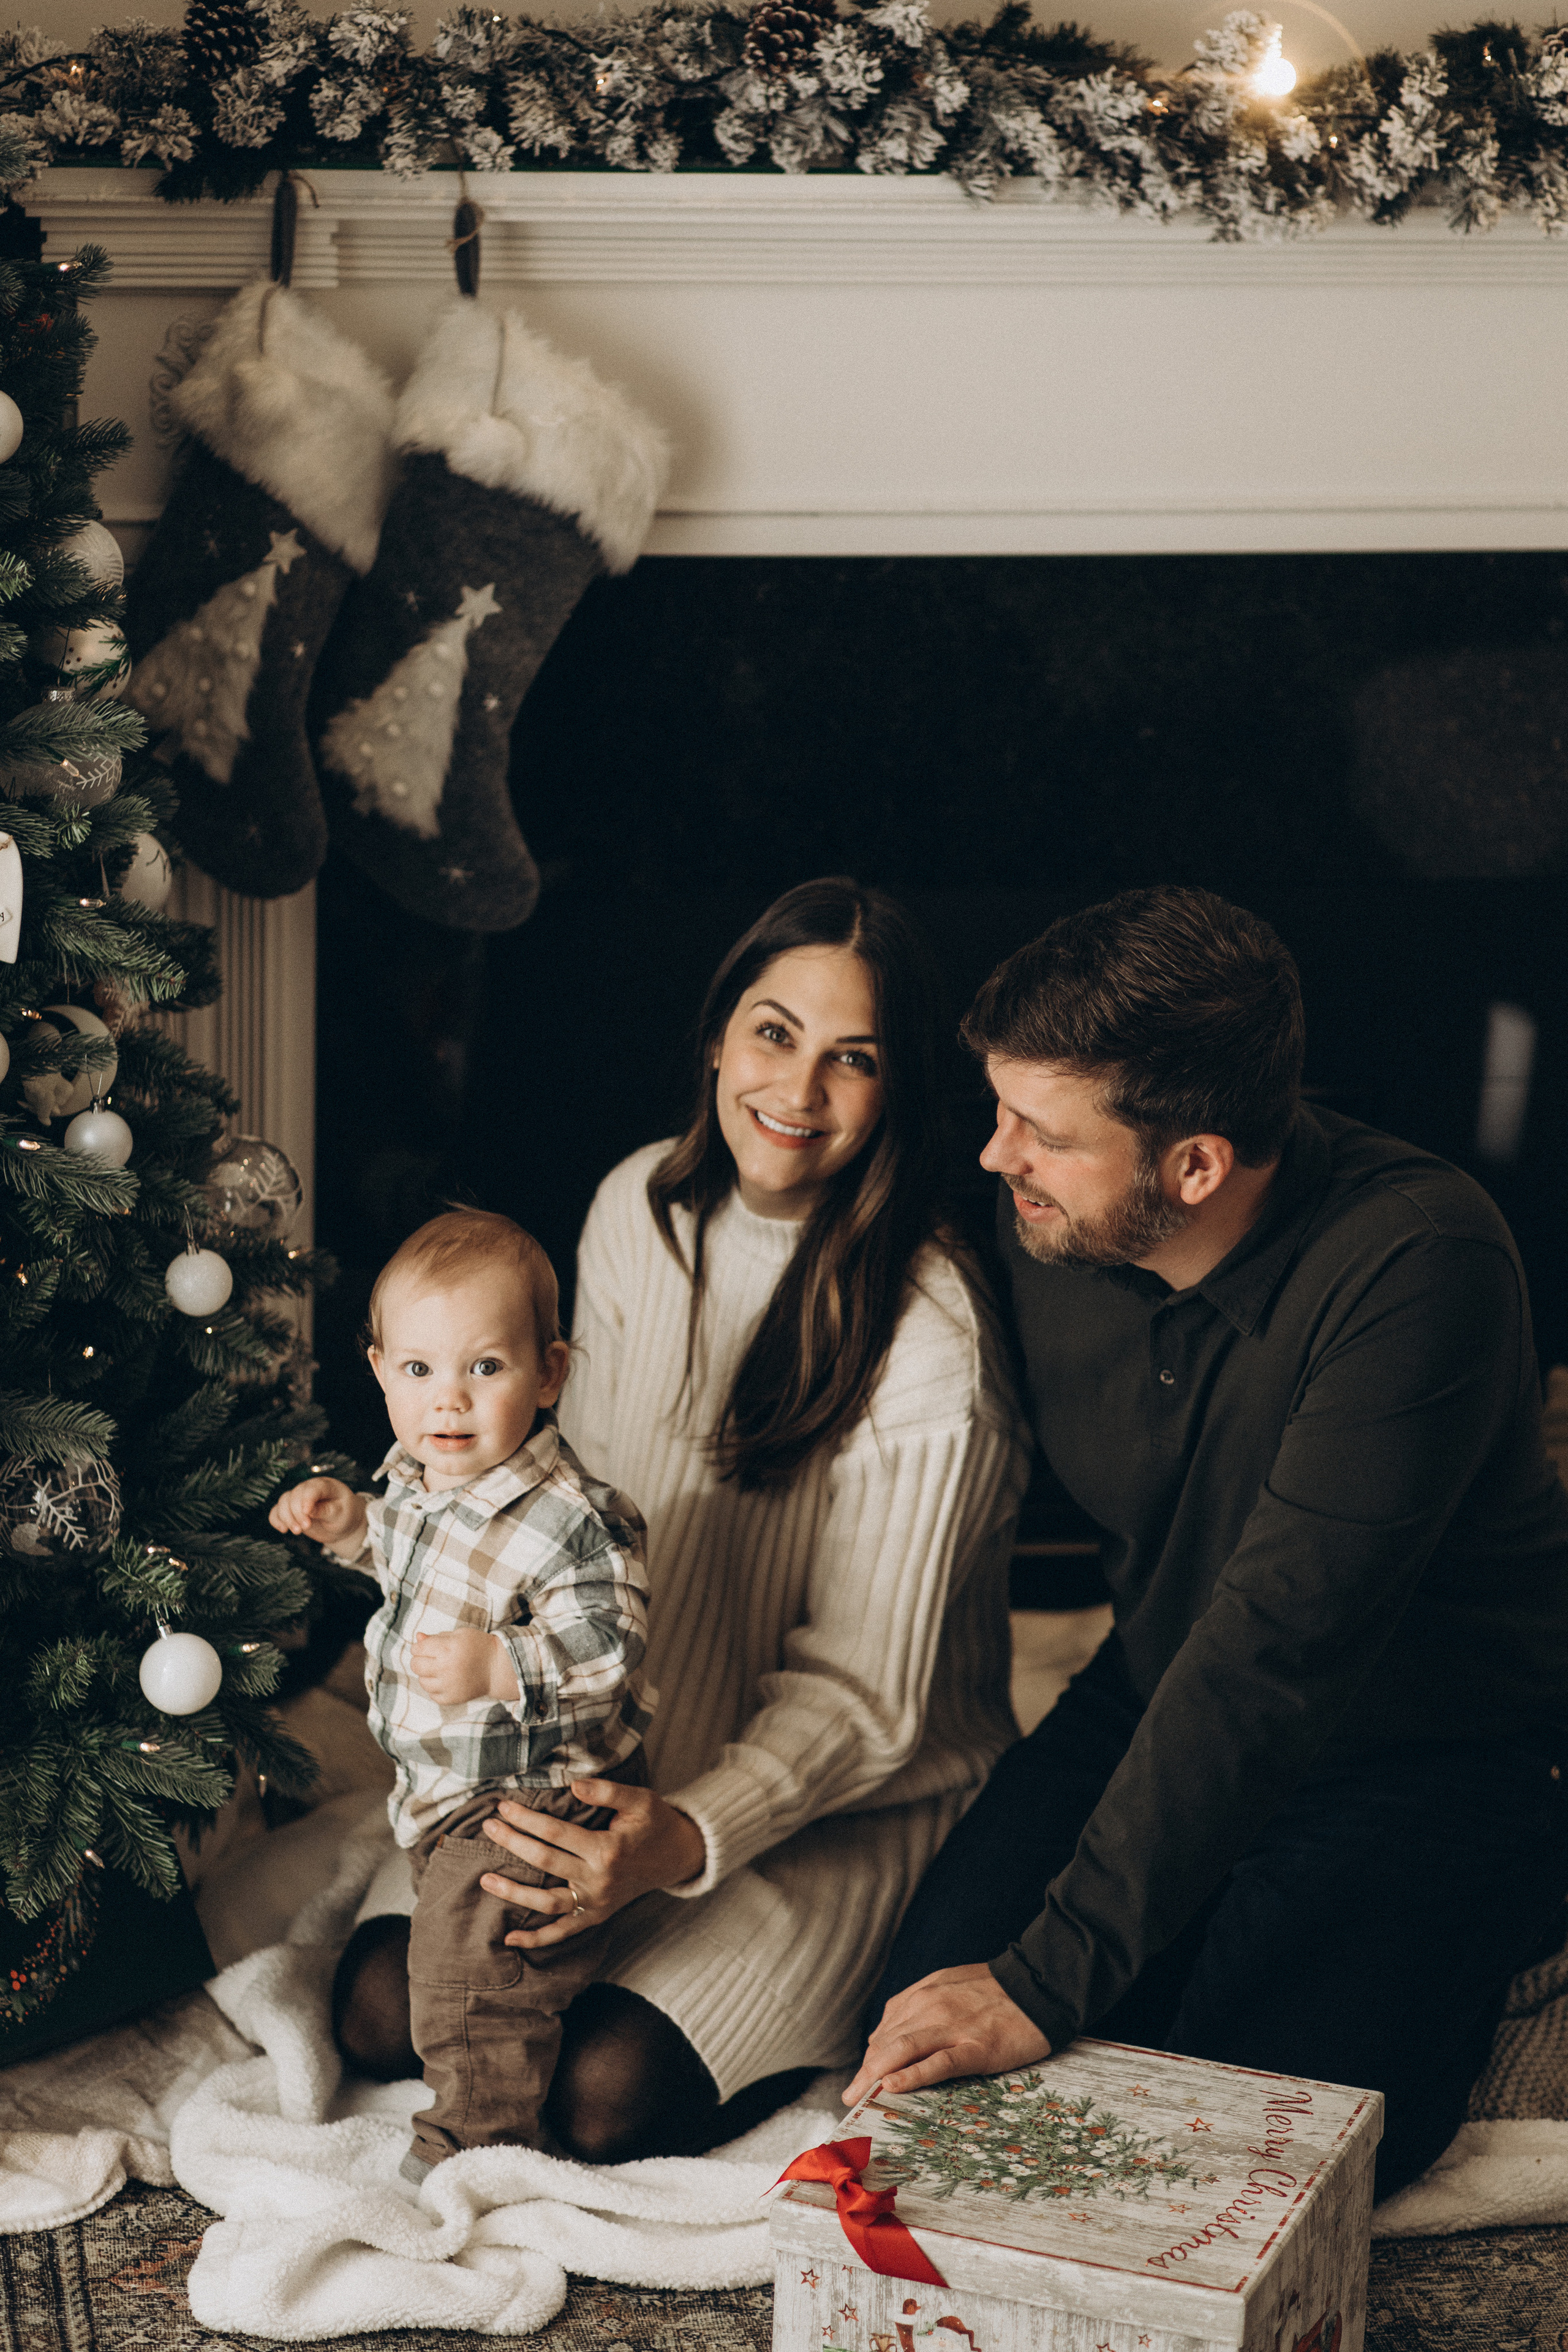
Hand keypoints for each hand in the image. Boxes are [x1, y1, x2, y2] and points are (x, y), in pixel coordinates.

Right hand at [269, 1477, 365, 1557]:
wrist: (342, 1525)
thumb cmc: (345, 1515)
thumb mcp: (341, 1514)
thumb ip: (325, 1511)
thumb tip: (309, 1511)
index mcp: (326, 1486)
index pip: (313, 1488)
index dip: (307, 1499)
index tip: (307, 1513)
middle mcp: (310, 1488)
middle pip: (295, 1495)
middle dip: (297, 1513)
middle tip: (305, 1528)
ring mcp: (299, 1498)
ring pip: (283, 1501)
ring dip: (286, 1517)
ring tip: (297, 1532)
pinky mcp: (291, 1510)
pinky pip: (277, 1510)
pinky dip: (276, 1519)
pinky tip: (283, 1529)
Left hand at [412, 1628, 518, 1704]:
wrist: (497, 1668)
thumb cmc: (478, 1647)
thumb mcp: (459, 1634)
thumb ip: (436, 1636)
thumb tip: (417, 1637)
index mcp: (448, 1648)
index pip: (418, 1649)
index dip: (420, 1646)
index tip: (427, 1647)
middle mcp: (446, 1667)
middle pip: (416, 1665)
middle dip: (420, 1660)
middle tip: (431, 1658)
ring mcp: (448, 1685)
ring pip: (422, 1681)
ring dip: (427, 1674)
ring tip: (440, 1669)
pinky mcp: (451, 1698)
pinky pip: (432, 1694)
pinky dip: (435, 1688)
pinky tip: (446, 1680)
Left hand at [478, 1779, 706, 1948]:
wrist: (677, 1856)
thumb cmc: (655, 1822)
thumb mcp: (640, 1799)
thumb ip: (607, 1791)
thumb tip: (573, 1786)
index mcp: (608, 1849)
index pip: (555, 1833)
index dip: (526, 1818)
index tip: (503, 1806)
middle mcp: (599, 1880)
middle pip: (545, 1861)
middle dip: (512, 1842)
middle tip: (489, 1826)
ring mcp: (596, 1902)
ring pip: (546, 1902)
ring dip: (513, 1892)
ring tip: (484, 1879)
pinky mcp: (595, 1916)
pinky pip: (562, 1932)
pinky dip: (537, 1939)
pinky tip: (510, 1938)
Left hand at [842, 1963, 1050, 2105]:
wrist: (1039, 1986)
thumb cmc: (996, 1991)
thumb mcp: (949, 1986)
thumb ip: (920, 2007)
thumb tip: (892, 2035)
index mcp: (924, 1994)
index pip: (886, 2030)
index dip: (870, 2057)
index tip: (860, 2078)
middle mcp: (930, 2007)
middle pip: (887, 2043)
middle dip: (865, 2072)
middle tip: (850, 2097)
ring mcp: (952, 2027)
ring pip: (902, 2051)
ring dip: (874, 2076)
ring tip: (858, 2097)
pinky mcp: (974, 2047)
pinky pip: (937, 2062)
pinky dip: (912, 2075)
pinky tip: (893, 2087)